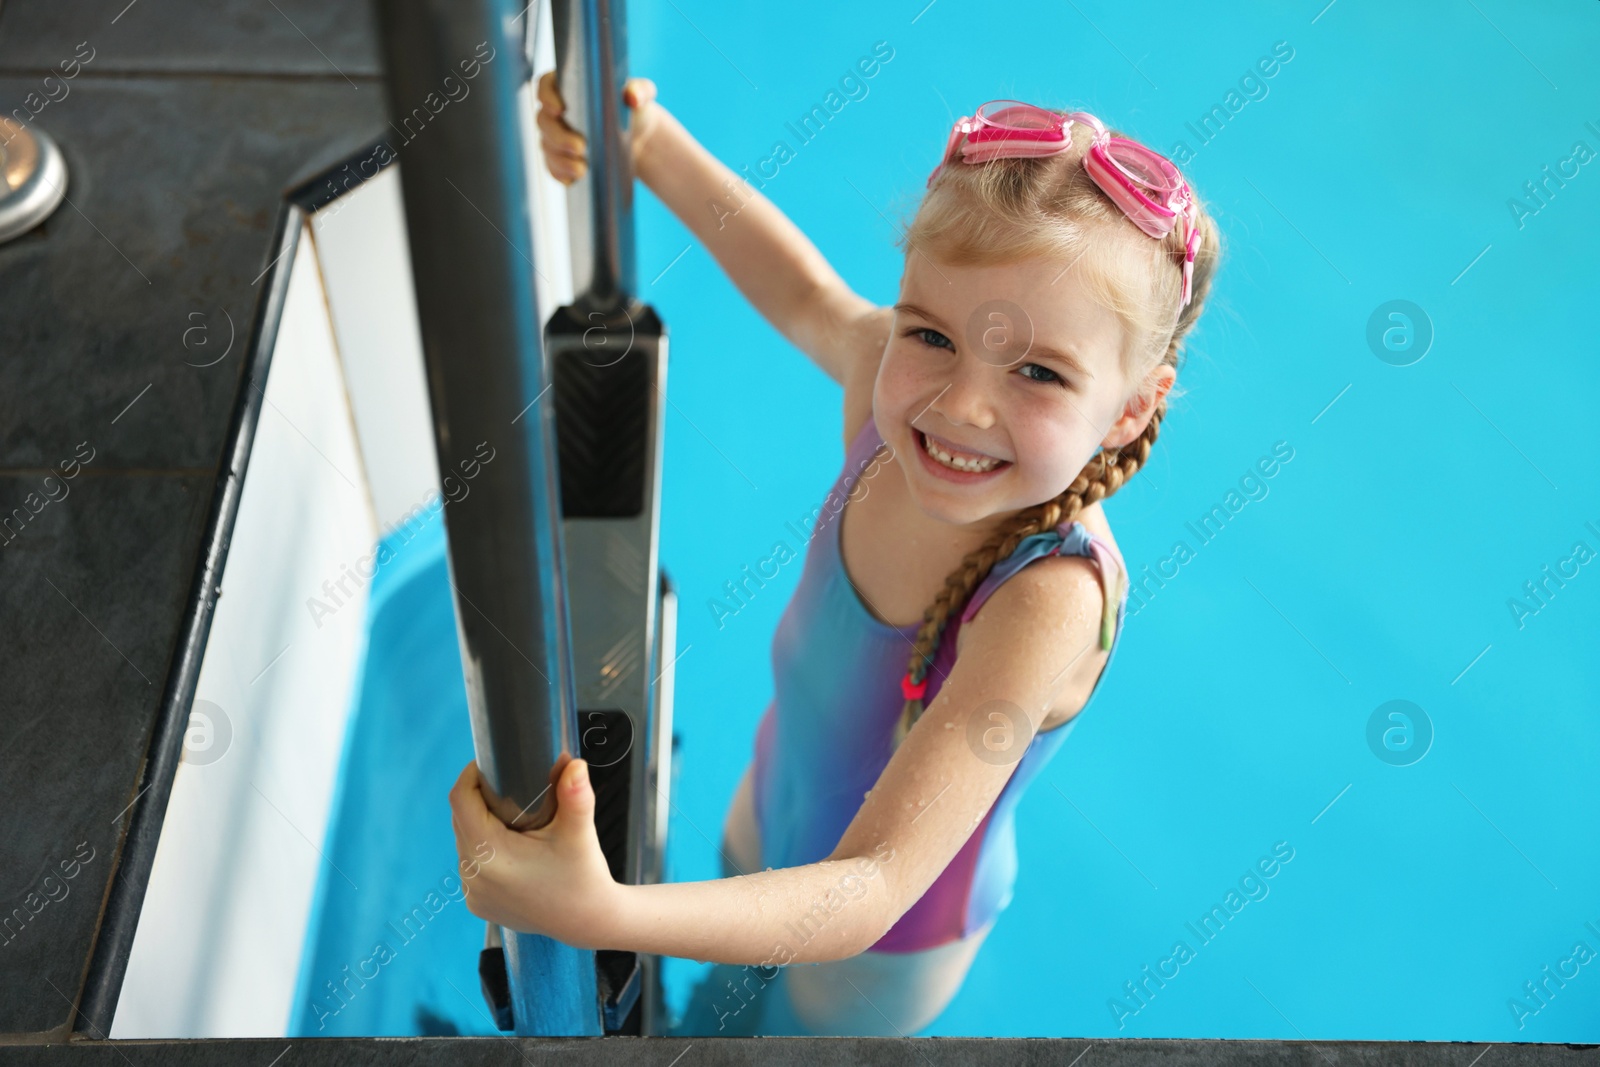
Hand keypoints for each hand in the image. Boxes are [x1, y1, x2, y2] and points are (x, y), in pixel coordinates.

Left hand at [448, 756, 620, 947]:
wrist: (588, 922)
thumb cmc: (584, 875)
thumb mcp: (579, 833)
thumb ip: (576, 796)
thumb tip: (573, 762)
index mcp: (491, 855)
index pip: (460, 801)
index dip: (470, 776)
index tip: (489, 764)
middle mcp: (474, 876)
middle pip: (461, 820)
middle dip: (478, 798)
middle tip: (507, 784)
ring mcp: (473, 893)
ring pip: (463, 842)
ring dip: (479, 825)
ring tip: (509, 814)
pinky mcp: (477, 905)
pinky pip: (469, 865)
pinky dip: (482, 850)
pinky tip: (507, 846)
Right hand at [535, 70, 661, 185]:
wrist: (640, 142)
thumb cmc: (636, 111)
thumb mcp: (642, 96)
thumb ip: (640, 90)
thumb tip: (632, 97)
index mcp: (569, 87)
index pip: (546, 85)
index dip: (547, 95)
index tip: (560, 109)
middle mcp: (557, 111)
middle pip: (543, 120)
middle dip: (559, 136)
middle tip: (581, 147)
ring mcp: (556, 135)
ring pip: (546, 146)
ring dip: (561, 159)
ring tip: (582, 169)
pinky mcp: (562, 157)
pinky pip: (552, 166)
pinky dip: (560, 173)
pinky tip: (573, 179)